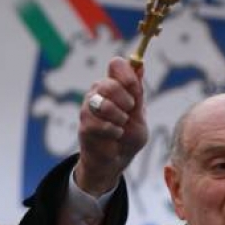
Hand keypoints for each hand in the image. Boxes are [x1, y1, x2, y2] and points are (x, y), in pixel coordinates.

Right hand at [75, 57, 147, 195]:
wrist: (117, 160)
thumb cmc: (128, 135)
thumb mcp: (139, 113)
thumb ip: (137, 92)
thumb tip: (140, 65)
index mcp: (114, 85)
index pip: (116, 64)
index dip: (127, 74)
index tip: (135, 89)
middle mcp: (98, 92)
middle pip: (109, 83)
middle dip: (125, 100)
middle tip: (129, 110)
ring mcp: (88, 107)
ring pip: (103, 104)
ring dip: (119, 117)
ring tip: (122, 125)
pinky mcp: (84, 125)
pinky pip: (99, 124)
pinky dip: (113, 131)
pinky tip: (115, 136)